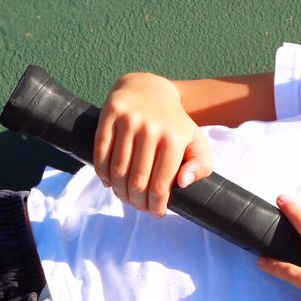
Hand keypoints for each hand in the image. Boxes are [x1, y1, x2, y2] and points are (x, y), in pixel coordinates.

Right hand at [94, 72, 213, 215]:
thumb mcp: (195, 141)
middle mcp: (151, 128)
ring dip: (119, 192)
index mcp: (175, 138)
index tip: (156, 212)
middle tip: (138, 206)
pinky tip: (109, 182)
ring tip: (125, 196)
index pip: (160, 185)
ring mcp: (128, 120)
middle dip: (137, 202)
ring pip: (117, 171)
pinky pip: (100, 153)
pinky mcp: (109, 114)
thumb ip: (200, 165)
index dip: (156, 206)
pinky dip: (102, 174)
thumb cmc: (174, 123)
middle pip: (137, 181)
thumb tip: (182, 182)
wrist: (149, 88)